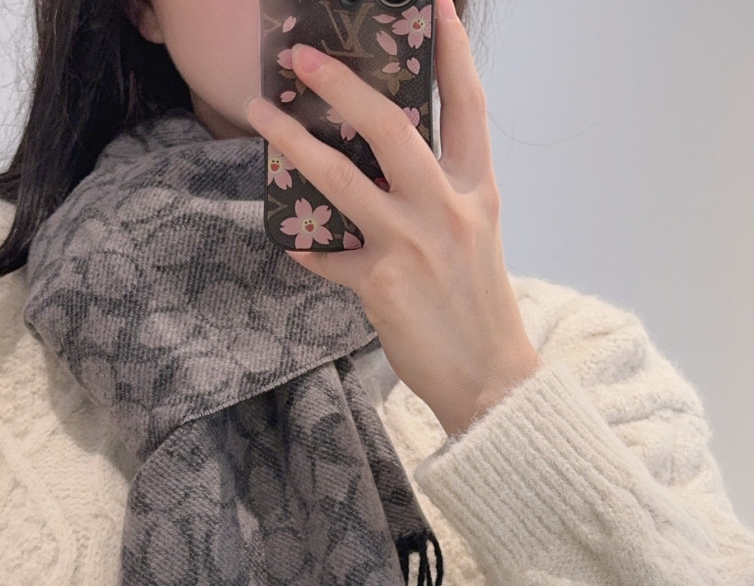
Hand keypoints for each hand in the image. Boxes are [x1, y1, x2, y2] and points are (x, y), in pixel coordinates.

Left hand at [244, 0, 540, 437]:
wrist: (492, 381)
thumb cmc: (482, 312)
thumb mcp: (477, 242)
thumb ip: (441, 202)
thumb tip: (389, 179)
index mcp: (480, 192)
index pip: (468, 107)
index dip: (450, 51)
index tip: (432, 4)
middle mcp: (449, 209)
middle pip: (391, 127)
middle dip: (344, 83)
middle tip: (303, 57)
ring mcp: (415, 244)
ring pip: (343, 179)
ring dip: (295, 143)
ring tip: (261, 114)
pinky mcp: (384, 284)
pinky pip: (330, 258)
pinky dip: (312, 252)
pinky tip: (296, 247)